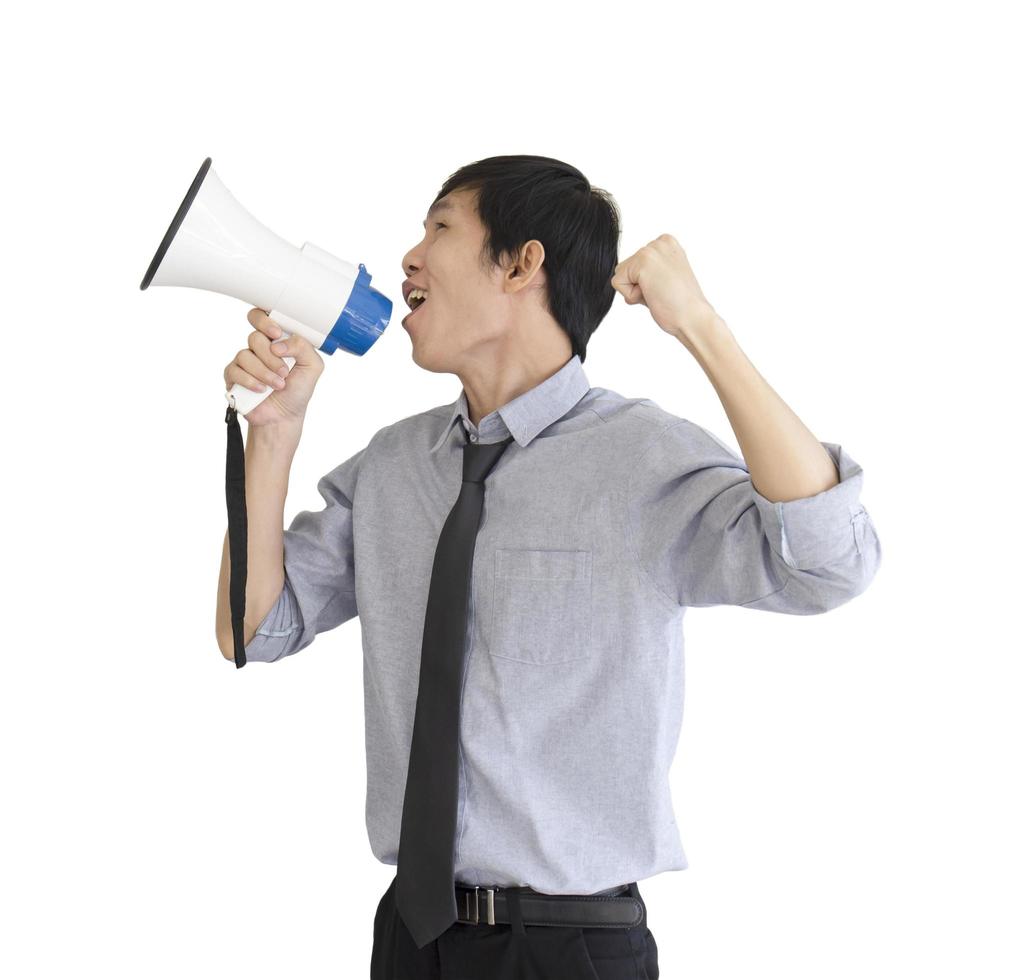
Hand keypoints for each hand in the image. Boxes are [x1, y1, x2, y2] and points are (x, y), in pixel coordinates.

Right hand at [223, 308, 323, 426]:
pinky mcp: (233, 376)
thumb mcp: (313, 367)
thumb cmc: (298, 390)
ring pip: (245, 355)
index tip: (276, 334)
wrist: (285, 416)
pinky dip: (251, 381)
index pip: (263, 317)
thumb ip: (303, 347)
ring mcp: (245, 361)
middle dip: (269, 356)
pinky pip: (235, 371)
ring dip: (265, 372)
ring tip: (278, 385)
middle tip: (284, 371)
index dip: (265, 321)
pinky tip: (261, 390)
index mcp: (277, 340)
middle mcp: (259, 348)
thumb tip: (278, 343)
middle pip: (255, 337)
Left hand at [611, 234, 719, 343]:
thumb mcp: (665, 277)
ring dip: (635, 291)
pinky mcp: (641, 262)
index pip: (635, 263)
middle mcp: (659, 242)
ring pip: (621, 275)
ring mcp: (650, 250)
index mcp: (667, 243)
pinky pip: (617, 283)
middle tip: (663, 293)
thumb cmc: (681, 304)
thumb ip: (648, 270)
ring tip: (658, 294)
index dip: (645, 283)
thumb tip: (624, 274)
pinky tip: (653, 295)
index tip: (666, 287)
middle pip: (626, 268)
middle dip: (639, 286)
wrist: (693, 317)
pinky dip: (631, 296)